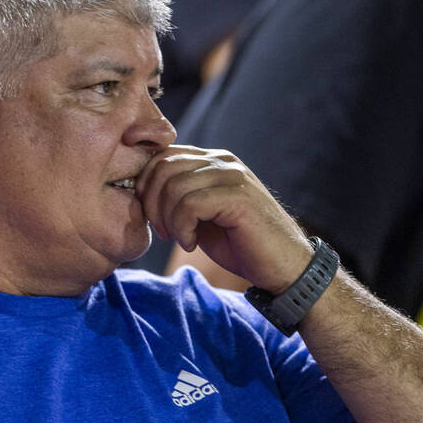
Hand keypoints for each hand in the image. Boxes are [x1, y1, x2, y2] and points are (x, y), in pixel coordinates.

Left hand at [135, 145, 311, 292]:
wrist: (283, 267)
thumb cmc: (240, 244)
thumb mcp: (201, 215)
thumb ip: (177, 197)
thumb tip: (140, 190)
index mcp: (212, 160)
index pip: (162, 155)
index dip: (146, 186)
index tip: (154, 218)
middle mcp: (222, 161)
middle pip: (162, 166)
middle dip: (152, 203)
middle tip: (164, 232)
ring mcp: (232, 175)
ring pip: (173, 186)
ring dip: (168, 219)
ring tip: (182, 239)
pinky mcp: (238, 196)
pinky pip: (189, 204)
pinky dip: (182, 228)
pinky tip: (192, 243)